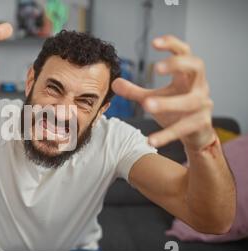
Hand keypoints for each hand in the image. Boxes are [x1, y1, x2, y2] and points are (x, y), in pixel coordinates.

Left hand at [112, 35, 215, 149]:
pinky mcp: (201, 124)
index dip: (172, 44)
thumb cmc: (176, 110)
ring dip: (168, 103)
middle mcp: (199, 86)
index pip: (184, 52)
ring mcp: (203, 105)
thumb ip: (134, 91)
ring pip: (190, 101)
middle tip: (157, 68)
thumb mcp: (153, 98)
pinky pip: (184, 128)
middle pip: (197, 66)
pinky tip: (150, 140)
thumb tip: (115, 83)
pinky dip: (166, 135)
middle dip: (178, 64)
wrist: (196, 135)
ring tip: (146, 105)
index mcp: (187, 76)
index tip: (154, 42)